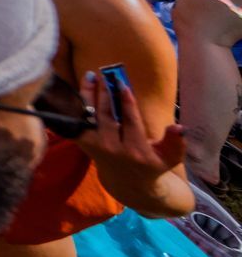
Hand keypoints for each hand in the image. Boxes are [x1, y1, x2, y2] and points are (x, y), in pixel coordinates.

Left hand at [76, 69, 187, 205]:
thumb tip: (180, 127)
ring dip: (89, 94)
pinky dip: (77, 105)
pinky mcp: (84, 145)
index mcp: (136, 151)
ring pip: (90, 116)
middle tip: (105, 74)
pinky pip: (78, 121)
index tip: (122, 84)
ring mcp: (96, 147)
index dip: (126, 102)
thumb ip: (176, 142)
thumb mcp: (170, 157)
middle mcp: (113, 149)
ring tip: (92, 76)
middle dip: (105, 93)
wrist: (129, 183)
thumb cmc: (153, 165)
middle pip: (106, 116)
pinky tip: (81, 88)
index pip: (130, 122)